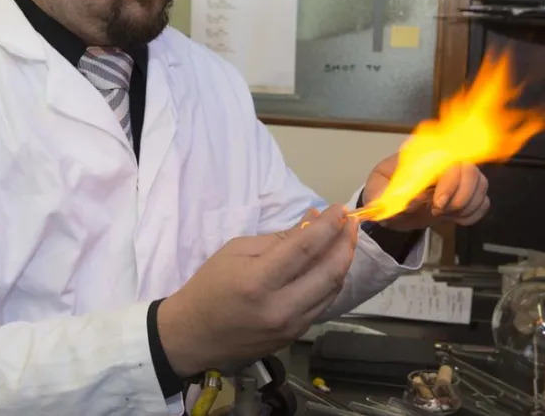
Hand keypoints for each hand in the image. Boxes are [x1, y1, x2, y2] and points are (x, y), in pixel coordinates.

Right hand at [157, 205, 357, 376]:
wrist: (193, 336)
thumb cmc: (209, 287)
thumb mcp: (235, 251)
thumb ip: (277, 239)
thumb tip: (312, 222)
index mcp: (258, 282)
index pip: (305, 248)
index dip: (327, 226)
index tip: (340, 209)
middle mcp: (280, 307)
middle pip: (328, 272)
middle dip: (345, 244)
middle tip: (351, 223)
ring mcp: (290, 326)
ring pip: (332, 290)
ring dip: (343, 262)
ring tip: (345, 240)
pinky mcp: (295, 336)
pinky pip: (322, 304)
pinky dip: (331, 282)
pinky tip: (331, 264)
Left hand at [363, 157, 489, 229]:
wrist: (393, 209)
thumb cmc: (385, 193)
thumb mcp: (375, 191)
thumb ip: (386, 195)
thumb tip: (413, 200)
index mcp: (424, 156)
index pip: (450, 156)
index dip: (449, 181)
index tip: (436, 203)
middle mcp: (446, 162)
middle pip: (471, 171)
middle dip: (458, 197)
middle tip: (436, 211)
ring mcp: (460, 178)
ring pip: (481, 186)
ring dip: (463, 207)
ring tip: (441, 214)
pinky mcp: (468, 195)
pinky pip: (483, 203)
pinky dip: (470, 214)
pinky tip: (452, 218)